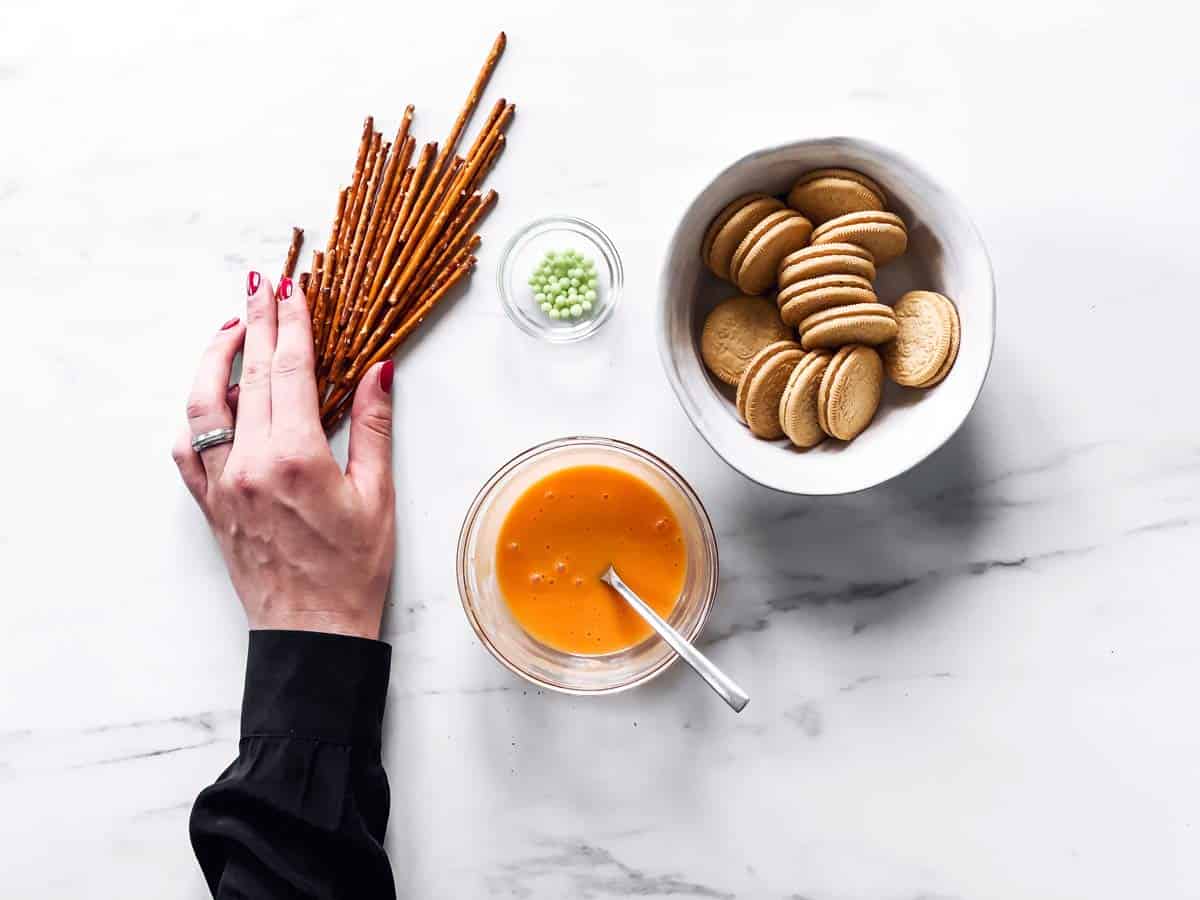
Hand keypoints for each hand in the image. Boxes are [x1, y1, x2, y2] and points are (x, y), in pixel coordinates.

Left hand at [173, 272, 395, 639]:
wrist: (312, 632)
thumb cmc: (352, 572)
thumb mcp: (377, 496)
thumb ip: (374, 427)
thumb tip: (380, 370)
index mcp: (295, 458)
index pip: (290, 370)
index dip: (292, 323)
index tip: (293, 288)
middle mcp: (249, 465)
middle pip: (248, 375)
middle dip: (257, 321)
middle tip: (263, 283)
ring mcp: (222, 485)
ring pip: (202, 404)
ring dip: (215, 358)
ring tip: (232, 327)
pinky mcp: (209, 505)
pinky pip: (187, 448)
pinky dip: (196, 414)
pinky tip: (210, 396)